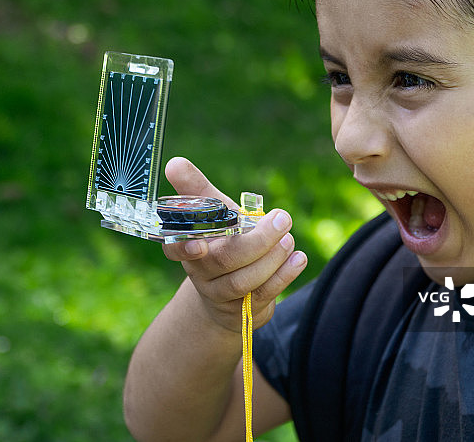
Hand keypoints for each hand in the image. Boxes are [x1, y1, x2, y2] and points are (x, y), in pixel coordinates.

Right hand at [162, 157, 307, 332]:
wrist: (226, 296)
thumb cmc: (221, 242)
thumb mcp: (211, 214)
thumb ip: (196, 189)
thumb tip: (175, 162)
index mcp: (188, 246)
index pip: (175, 249)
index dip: (185, 248)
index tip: (200, 244)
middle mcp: (201, 273)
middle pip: (223, 261)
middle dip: (256, 241)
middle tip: (282, 218)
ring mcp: (222, 294)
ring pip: (245, 280)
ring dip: (272, 257)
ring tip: (289, 238)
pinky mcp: (244, 310)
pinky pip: (264, 294)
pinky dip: (284, 275)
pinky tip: (298, 258)